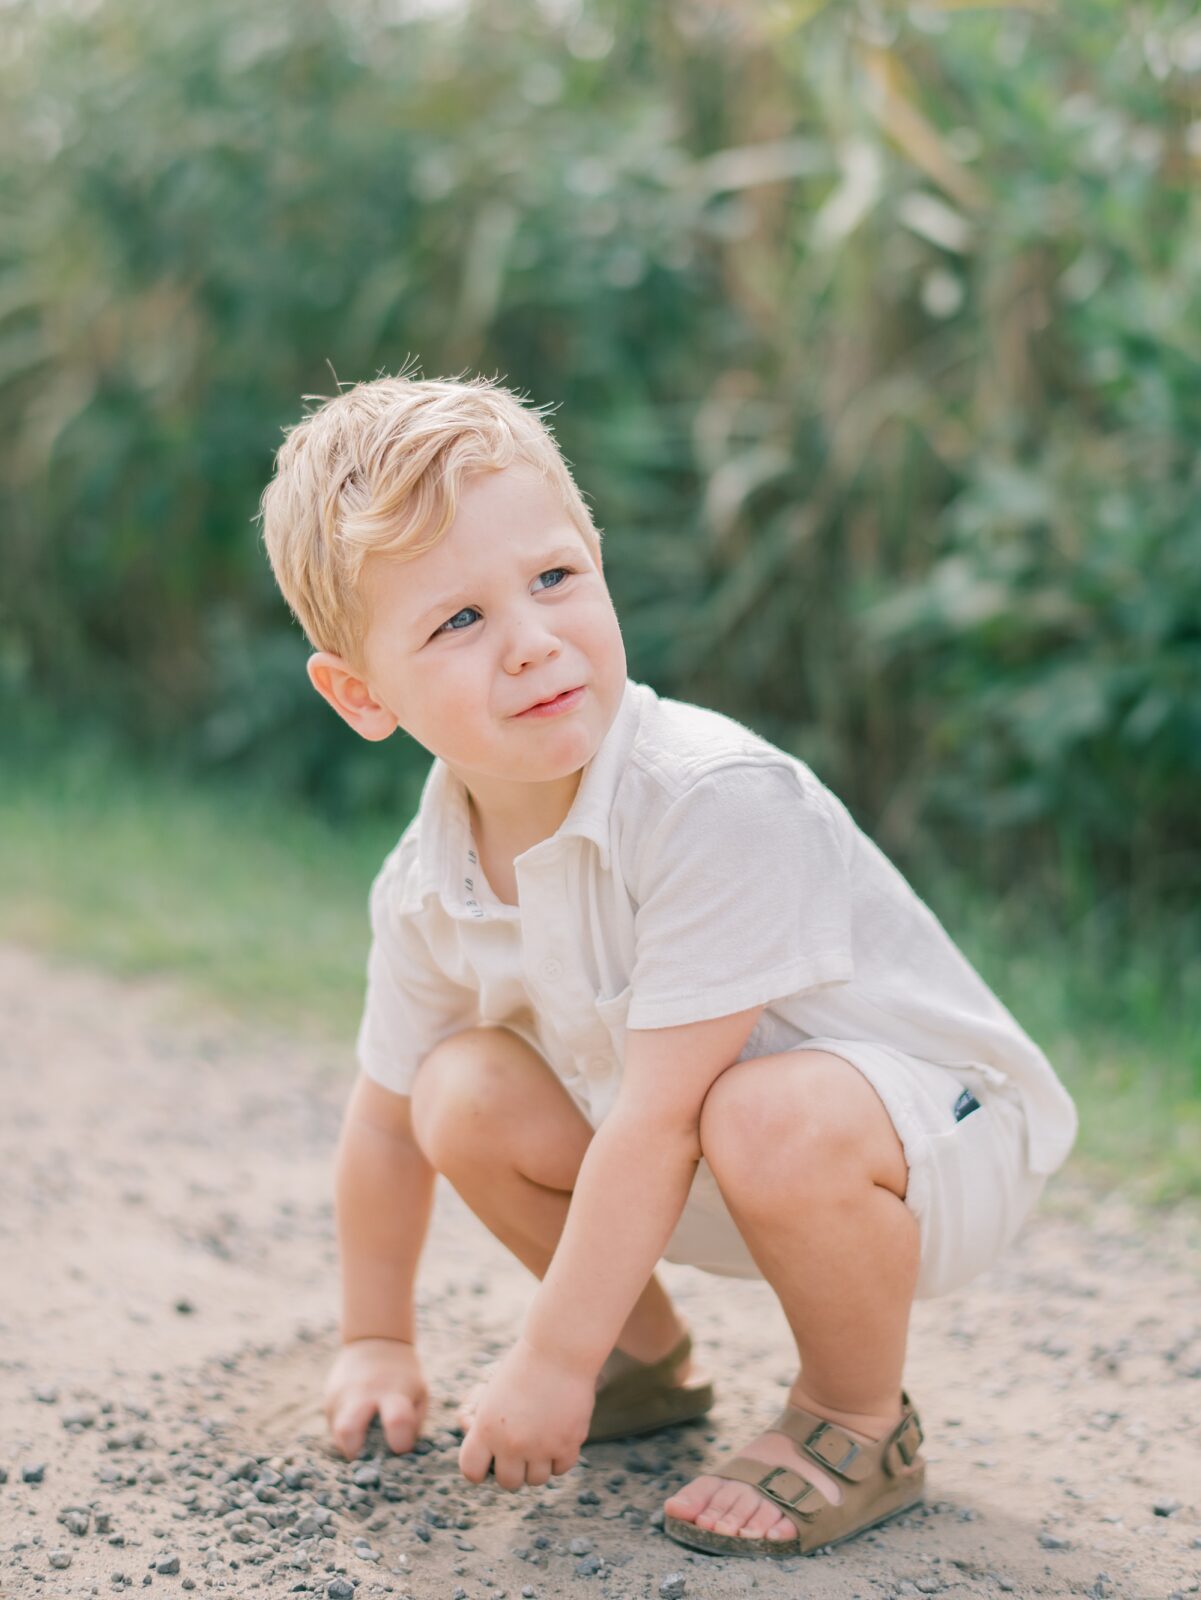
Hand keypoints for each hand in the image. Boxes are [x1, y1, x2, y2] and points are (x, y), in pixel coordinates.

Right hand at [323, 1337, 427, 1459]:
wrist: (375, 1342)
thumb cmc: (403, 1376)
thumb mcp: (419, 1393)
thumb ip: (412, 1425)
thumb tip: (400, 1457)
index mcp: (394, 1391)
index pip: (398, 1421)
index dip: (401, 1442)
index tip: (402, 1445)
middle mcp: (364, 1393)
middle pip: (348, 1431)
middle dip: (357, 1453)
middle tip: (370, 1454)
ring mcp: (342, 1397)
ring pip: (338, 1436)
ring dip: (352, 1446)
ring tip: (366, 1434)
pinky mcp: (329, 1401)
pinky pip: (334, 1429)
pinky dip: (346, 1435)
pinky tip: (358, 1420)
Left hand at [459, 1337, 594, 1490]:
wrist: (559, 1350)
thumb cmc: (523, 1367)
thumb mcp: (493, 1394)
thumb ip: (487, 1428)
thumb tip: (488, 1457)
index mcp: (486, 1429)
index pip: (472, 1471)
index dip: (478, 1469)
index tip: (487, 1461)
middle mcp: (511, 1443)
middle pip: (508, 1482)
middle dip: (513, 1470)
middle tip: (519, 1453)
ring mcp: (541, 1447)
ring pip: (536, 1480)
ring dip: (538, 1465)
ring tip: (541, 1442)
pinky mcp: (567, 1444)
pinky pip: (561, 1469)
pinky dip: (559, 1458)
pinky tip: (558, 1438)